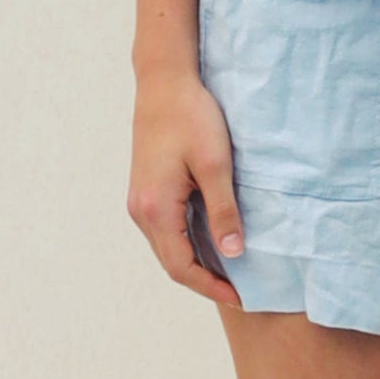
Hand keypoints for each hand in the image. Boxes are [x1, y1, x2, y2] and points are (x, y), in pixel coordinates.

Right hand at [127, 67, 245, 308]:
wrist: (164, 81)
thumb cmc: (191, 116)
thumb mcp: (215, 163)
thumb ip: (223, 210)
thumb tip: (233, 253)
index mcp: (155, 209)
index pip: (182, 268)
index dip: (211, 286)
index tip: (239, 297)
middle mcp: (141, 211)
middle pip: (171, 262)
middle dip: (203, 279)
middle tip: (238, 290)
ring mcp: (140, 200)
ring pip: (167, 246)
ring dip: (195, 261)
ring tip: (228, 268)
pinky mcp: (145, 189)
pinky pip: (165, 228)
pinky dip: (187, 241)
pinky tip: (209, 237)